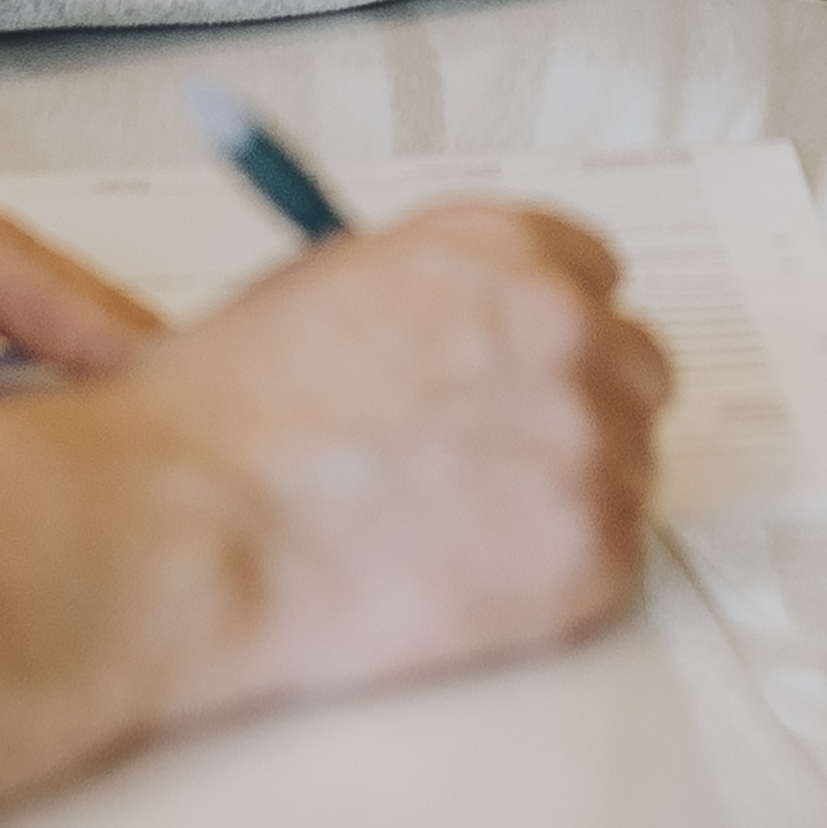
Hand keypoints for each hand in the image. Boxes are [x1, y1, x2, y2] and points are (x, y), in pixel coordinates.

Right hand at [87, 201, 667, 717]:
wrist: (192, 525)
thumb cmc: (228, 418)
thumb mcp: (328, 287)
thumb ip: (431, 292)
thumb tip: (473, 323)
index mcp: (501, 247)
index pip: (594, 274)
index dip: (548, 331)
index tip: (520, 373)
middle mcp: (563, 327)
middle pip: (634, 366)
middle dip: (575, 410)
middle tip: (498, 464)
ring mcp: (585, 440)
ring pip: (629, 469)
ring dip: (565, 496)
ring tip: (458, 530)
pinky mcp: (588, 552)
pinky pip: (613, 563)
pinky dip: (555, 580)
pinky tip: (466, 578)